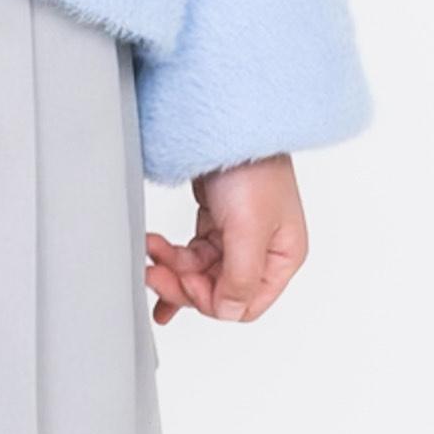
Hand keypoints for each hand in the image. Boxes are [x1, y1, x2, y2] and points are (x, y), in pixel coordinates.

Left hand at [144, 154, 306, 327]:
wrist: (231, 121)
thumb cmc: (252, 165)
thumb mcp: (249, 228)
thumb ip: (240, 277)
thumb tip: (226, 311)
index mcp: (283, 257)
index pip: (245, 304)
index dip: (211, 300)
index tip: (185, 282)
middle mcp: (263, 251)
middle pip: (218, 291)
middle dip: (184, 284)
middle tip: (155, 274)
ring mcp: (239, 237)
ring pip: (200, 273)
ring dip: (172, 269)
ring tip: (151, 254)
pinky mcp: (217, 223)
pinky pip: (191, 254)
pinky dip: (171, 256)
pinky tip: (154, 253)